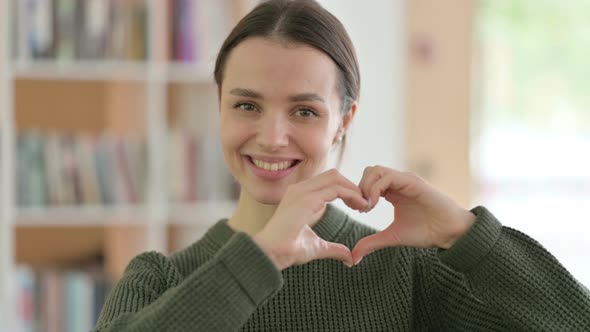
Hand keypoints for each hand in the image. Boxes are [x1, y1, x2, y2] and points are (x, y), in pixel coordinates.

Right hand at [253, 169, 368, 270]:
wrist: (271, 254)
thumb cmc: (287, 250)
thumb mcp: (316, 247)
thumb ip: (333, 248)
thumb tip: (349, 258)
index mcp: (300, 195)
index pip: (328, 182)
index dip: (346, 190)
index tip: (359, 206)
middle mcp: (300, 189)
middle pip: (334, 175)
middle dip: (352, 186)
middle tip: (365, 203)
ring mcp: (303, 191)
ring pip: (336, 178)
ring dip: (354, 189)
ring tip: (365, 205)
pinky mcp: (308, 199)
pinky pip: (336, 189)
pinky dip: (352, 195)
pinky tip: (360, 206)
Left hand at [352, 166, 475, 264]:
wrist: (450, 233)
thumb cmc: (426, 232)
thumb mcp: (392, 237)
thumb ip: (372, 242)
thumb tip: (354, 256)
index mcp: (392, 191)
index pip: (368, 181)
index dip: (358, 193)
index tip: (358, 211)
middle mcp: (398, 182)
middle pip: (369, 171)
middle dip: (359, 188)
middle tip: (361, 208)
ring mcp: (405, 180)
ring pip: (376, 170)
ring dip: (366, 187)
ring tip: (368, 207)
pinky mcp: (412, 182)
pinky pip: (388, 177)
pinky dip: (375, 188)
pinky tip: (374, 204)